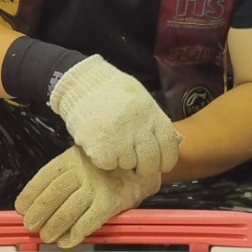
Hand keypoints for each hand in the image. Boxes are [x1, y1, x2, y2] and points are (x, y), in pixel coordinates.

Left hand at [16, 146, 158, 248]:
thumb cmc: (111, 165)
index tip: (21, 208)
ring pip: (68, 211)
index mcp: (72, 158)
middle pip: (53, 195)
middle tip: (31, 226)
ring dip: (54, 226)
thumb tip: (40, 200)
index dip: (30, 194)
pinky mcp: (111, 202)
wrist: (146, 162)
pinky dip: (75, 234)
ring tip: (47, 236)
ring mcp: (97, 187)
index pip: (45, 177)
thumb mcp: (85, 159)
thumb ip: (67, 174)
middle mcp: (82, 171)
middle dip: (39, 213)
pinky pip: (88, 222)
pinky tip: (67, 241)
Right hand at [49, 54, 180, 179]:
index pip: (169, 148)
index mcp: (154, 117)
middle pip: (150, 163)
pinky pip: (108, 164)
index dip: (166, 161)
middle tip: (136, 164)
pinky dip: (104, 159)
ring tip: (113, 145)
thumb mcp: (142, 101)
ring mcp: (121, 142)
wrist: (82, 84)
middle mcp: (141, 131)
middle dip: (144, 167)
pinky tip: (100, 144)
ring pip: (128, 164)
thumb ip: (154, 122)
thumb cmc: (113, 91)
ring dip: (122, 160)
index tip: (160, 164)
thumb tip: (167, 144)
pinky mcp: (102, 150)